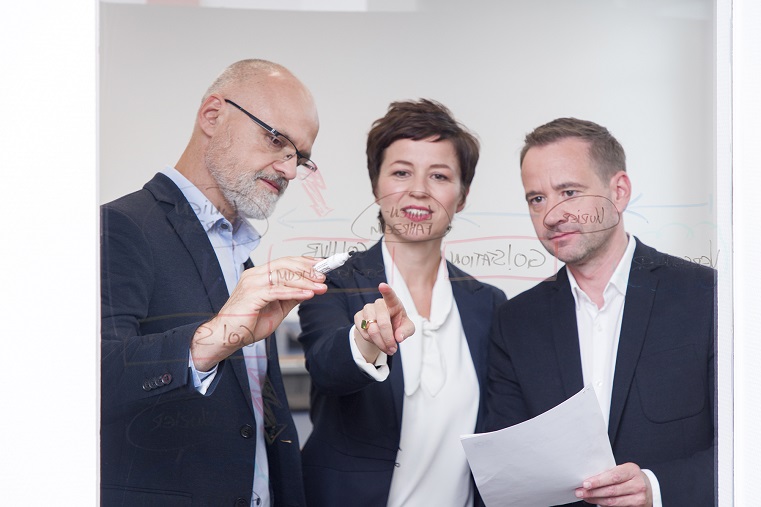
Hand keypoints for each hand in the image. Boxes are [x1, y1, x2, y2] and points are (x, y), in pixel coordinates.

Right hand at [191, 256, 326, 370]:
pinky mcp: (252, 295)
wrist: (227, 336)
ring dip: (305, 280)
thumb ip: (291, 296)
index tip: (322, 265)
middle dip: (307, 269)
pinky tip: (308, 294)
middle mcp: (255, 275)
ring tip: (320, 286)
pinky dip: (295, 292)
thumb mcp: (277, 307)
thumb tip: (310, 288)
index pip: (285, 262)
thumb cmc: (248, 323)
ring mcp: (252, 284)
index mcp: (259, 275)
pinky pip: (277, 291)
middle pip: (285, 264)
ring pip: (283, 275)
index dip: (304, 262)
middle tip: (323, 276)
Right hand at [353, 282, 414, 361]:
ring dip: (380, 343)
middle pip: (382, 322)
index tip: (382, 286)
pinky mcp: (358, 317)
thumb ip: (406, 331)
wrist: (384, 329)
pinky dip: (372, 342)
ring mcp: (367, 309)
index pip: (390, 295)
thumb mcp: (408, 328)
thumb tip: (399, 337)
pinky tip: (378, 341)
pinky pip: (364, 333)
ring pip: (372, 330)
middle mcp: (379, 303)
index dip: (386, 291)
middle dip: (388, 339)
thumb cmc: (398, 325)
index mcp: (393, 303)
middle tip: (393, 350)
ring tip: (387, 348)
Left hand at [575, 462, 652, 506]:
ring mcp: (639, 497)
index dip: (598, 481)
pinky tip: (596, 501)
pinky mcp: (638, 506)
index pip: (613, 476)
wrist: (647, 486)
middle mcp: (638, 484)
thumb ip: (609, 473)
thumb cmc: (630, 476)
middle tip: (580, 491)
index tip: (585, 484)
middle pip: (611, 490)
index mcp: (632, 470)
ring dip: (596, 499)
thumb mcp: (623, 470)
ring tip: (585, 497)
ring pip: (612, 501)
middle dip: (593, 492)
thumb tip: (588, 479)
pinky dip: (604, 504)